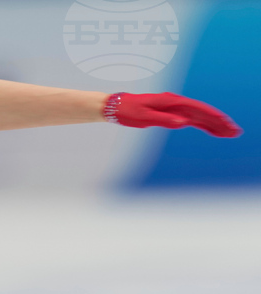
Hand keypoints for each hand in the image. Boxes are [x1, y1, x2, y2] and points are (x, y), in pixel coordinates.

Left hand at [105, 92, 242, 137]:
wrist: (117, 107)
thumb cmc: (128, 111)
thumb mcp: (144, 117)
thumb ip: (164, 120)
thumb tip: (183, 123)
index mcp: (171, 102)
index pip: (198, 109)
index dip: (213, 117)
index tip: (226, 124)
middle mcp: (176, 103)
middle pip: (202, 113)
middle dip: (219, 122)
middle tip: (234, 132)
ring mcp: (174, 108)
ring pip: (199, 117)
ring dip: (214, 125)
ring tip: (228, 133)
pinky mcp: (171, 114)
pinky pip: (191, 120)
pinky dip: (202, 125)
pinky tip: (212, 131)